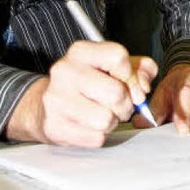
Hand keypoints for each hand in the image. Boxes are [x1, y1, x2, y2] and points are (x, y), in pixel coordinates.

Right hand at [6, 40, 157, 147]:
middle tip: (118, 105)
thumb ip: (138, 68)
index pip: (118, 57)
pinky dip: (99, 135)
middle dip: (125, 104)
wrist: (45, 105)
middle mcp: (65, 71)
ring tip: (102, 114)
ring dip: (112, 121)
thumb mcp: (111, 66)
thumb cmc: (86, 84)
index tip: (128, 82)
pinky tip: (89, 125)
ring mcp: (57, 99)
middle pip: (116, 92)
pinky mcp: (54, 126)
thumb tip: (144, 84)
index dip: (131, 74)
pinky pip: (95, 138)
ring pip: (106, 119)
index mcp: (80, 51)